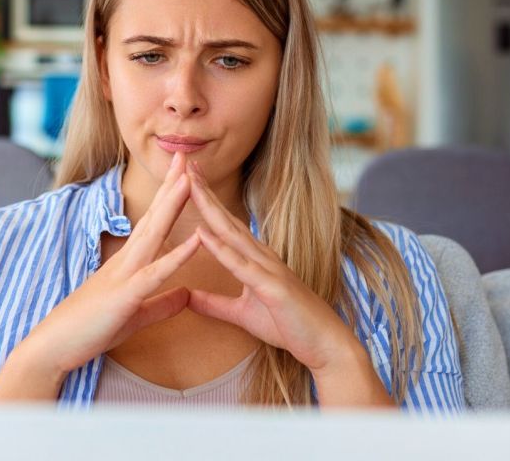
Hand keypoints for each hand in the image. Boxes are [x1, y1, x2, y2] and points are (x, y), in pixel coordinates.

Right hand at [26, 152, 198, 375]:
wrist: (53, 349)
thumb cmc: (90, 330)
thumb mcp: (135, 317)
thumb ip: (162, 304)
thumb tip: (187, 294)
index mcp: (129, 264)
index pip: (154, 223)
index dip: (170, 197)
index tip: (185, 173)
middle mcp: (126, 261)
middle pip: (155, 217)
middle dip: (172, 186)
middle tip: (187, 154)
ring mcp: (124, 275)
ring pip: (154, 234)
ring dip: (173, 205)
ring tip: (190, 179)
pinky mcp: (125, 296)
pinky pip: (156, 273)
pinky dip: (177, 255)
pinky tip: (196, 240)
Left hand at [185, 161, 363, 374]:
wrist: (324, 344)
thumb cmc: (289, 325)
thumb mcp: (243, 314)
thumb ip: (215, 304)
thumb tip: (188, 297)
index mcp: (255, 258)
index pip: (225, 224)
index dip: (206, 201)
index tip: (186, 179)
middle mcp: (261, 255)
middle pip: (225, 218)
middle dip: (204, 191)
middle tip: (184, 165)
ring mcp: (268, 268)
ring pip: (231, 233)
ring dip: (208, 208)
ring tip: (189, 185)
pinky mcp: (272, 286)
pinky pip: (241, 265)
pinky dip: (220, 248)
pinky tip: (202, 234)